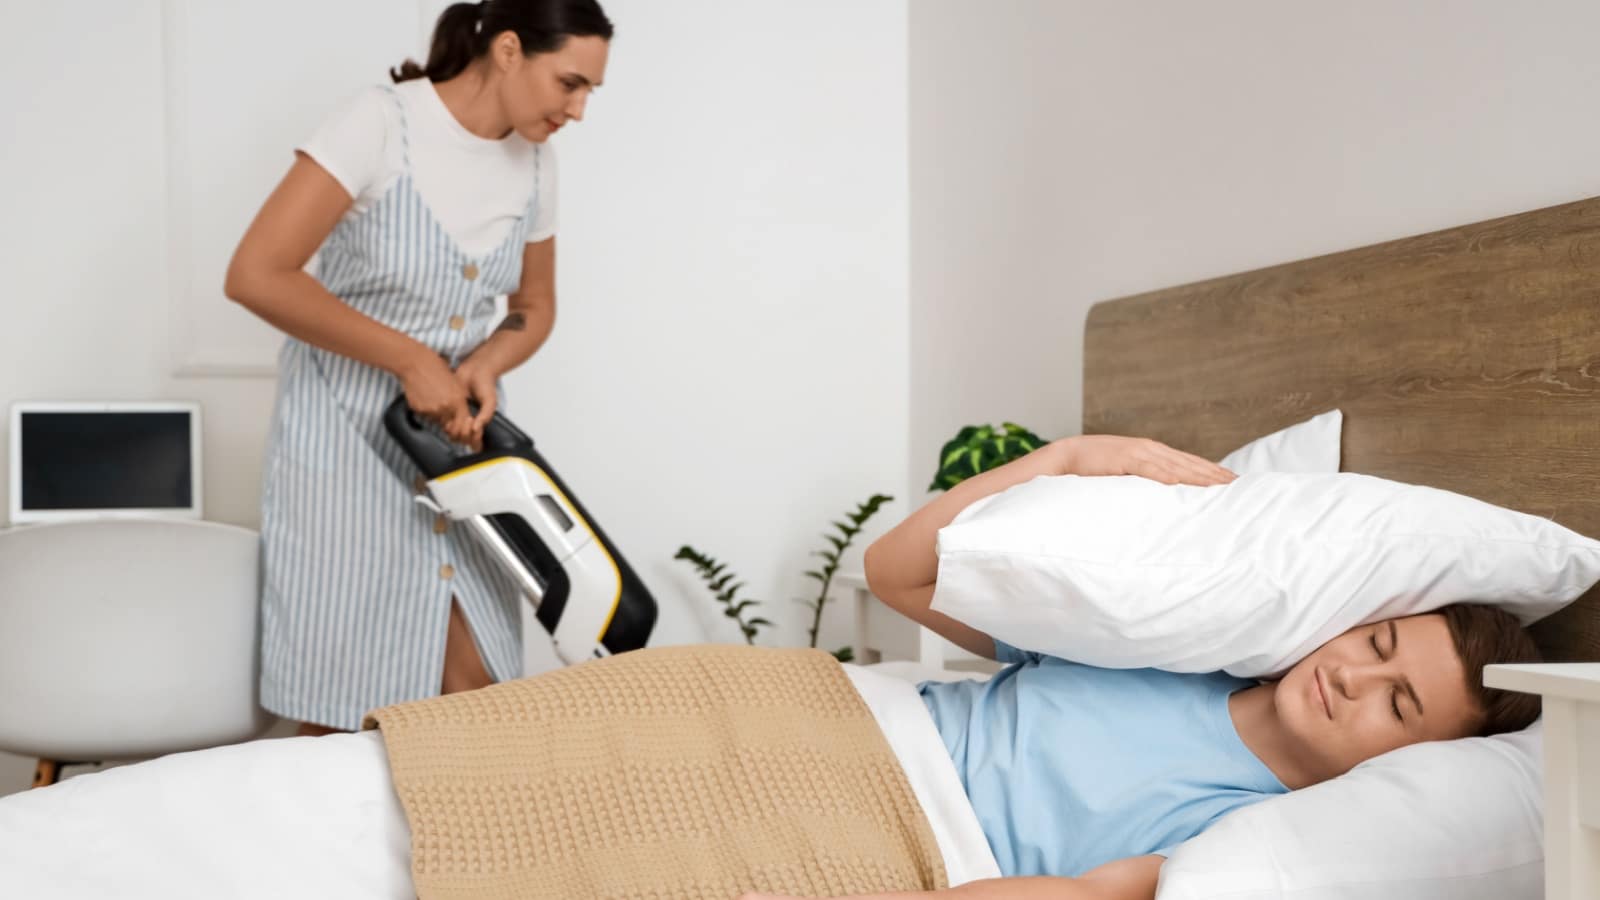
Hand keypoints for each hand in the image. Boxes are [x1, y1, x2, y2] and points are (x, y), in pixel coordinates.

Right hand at [398, 351, 473, 445]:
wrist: (416, 364)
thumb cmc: (437, 369)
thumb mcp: (456, 383)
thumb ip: (461, 399)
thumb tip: (464, 413)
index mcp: (457, 401)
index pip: (463, 423)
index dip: (461, 423)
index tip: (459, 420)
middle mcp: (445, 408)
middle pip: (450, 425)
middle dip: (449, 421)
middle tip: (445, 412)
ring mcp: (430, 410)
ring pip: (436, 421)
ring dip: (437, 416)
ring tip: (433, 400)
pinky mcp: (418, 409)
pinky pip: (425, 415)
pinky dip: (426, 410)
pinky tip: (425, 398)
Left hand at [453, 357, 499, 449]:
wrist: (474, 369)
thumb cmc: (485, 384)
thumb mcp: (490, 401)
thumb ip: (486, 415)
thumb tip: (476, 428)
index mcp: (480, 423)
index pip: (475, 442)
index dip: (473, 439)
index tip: (475, 428)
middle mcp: (468, 422)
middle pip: (462, 440)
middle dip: (463, 434)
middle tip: (468, 419)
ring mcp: (457, 416)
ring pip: (452, 434)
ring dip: (454, 429)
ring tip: (459, 416)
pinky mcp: (448, 409)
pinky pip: (443, 421)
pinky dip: (444, 421)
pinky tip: (449, 413)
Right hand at [1057, 435, 1235, 485]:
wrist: (1067, 455)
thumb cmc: (1096, 467)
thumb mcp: (1127, 471)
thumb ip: (1146, 477)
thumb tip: (1166, 491)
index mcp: (1152, 451)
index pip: (1189, 461)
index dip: (1211, 470)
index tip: (1231, 480)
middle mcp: (1150, 448)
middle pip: (1188, 462)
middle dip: (1213, 474)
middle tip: (1236, 484)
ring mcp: (1137, 452)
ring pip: (1174, 466)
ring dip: (1198, 476)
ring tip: (1218, 486)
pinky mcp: (1123, 460)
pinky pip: (1147, 469)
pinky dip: (1164, 475)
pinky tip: (1178, 482)